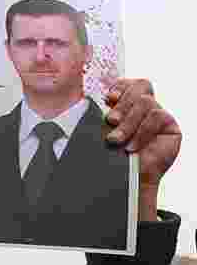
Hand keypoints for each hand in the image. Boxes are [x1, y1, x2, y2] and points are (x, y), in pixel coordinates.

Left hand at [105, 79, 181, 218]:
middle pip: (140, 87)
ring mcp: (159, 115)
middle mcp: (145, 107)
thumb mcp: (101, 133)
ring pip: (146, 102)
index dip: (121, 85)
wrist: (124, 181)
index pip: (129, 83)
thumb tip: (94, 98)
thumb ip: (101, 114)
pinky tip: (131, 147)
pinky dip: (141, 132)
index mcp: (128, 105)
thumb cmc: (109, 157)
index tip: (108, 98)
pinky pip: (157, 117)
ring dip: (128, 122)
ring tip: (115, 140)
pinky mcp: (171, 127)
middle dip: (123, 103)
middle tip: (110, 121)